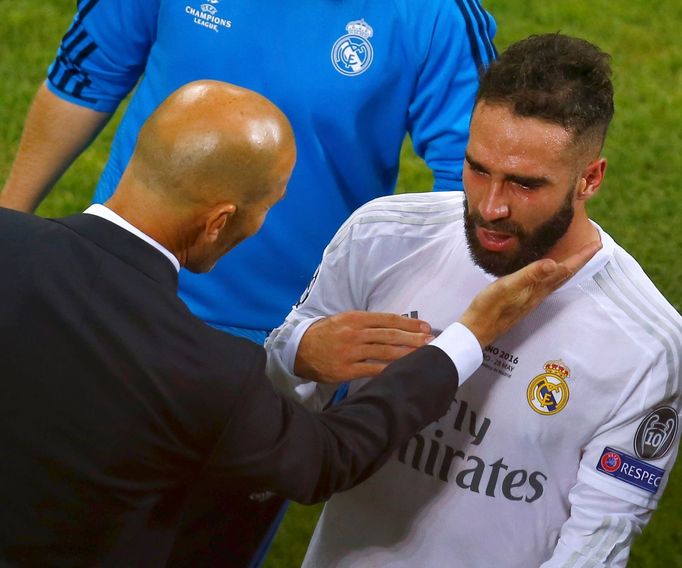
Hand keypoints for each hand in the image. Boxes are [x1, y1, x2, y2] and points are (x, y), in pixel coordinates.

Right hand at [295, 311, 432, 382]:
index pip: (387, 319)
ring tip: (422, 355)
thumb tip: (395, 326)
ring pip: (384, 352)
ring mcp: (350, 352)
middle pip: (389, 335)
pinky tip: (402, 371)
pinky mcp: (346, 370)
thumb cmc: (327, 334)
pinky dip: (389, 370)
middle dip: (413, 339)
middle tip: (431, 341)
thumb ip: (366, 323)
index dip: (408, 324)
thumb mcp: (344, 320)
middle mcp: (354, 333)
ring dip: (406, 354)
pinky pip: (372, 370)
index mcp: (355, 318)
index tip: (425, 327)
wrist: (300, 349)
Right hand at [459, 241, 601, 346]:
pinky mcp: (522, 298)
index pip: (565, 270)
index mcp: (538, 288)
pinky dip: (552, 273)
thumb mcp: (507, 287)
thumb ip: (529, 275)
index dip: (581, 257)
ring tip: (575, 256)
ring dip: (568, 267)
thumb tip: (554, 264)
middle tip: (592, 246)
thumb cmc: (489, 307)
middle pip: (565, 274)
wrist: (477, 329)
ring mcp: (531, 297)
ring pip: (556, 279)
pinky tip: (546, 271)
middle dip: (579, 260)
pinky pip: (545, 282)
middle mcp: (539, 293)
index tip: (597, 243)